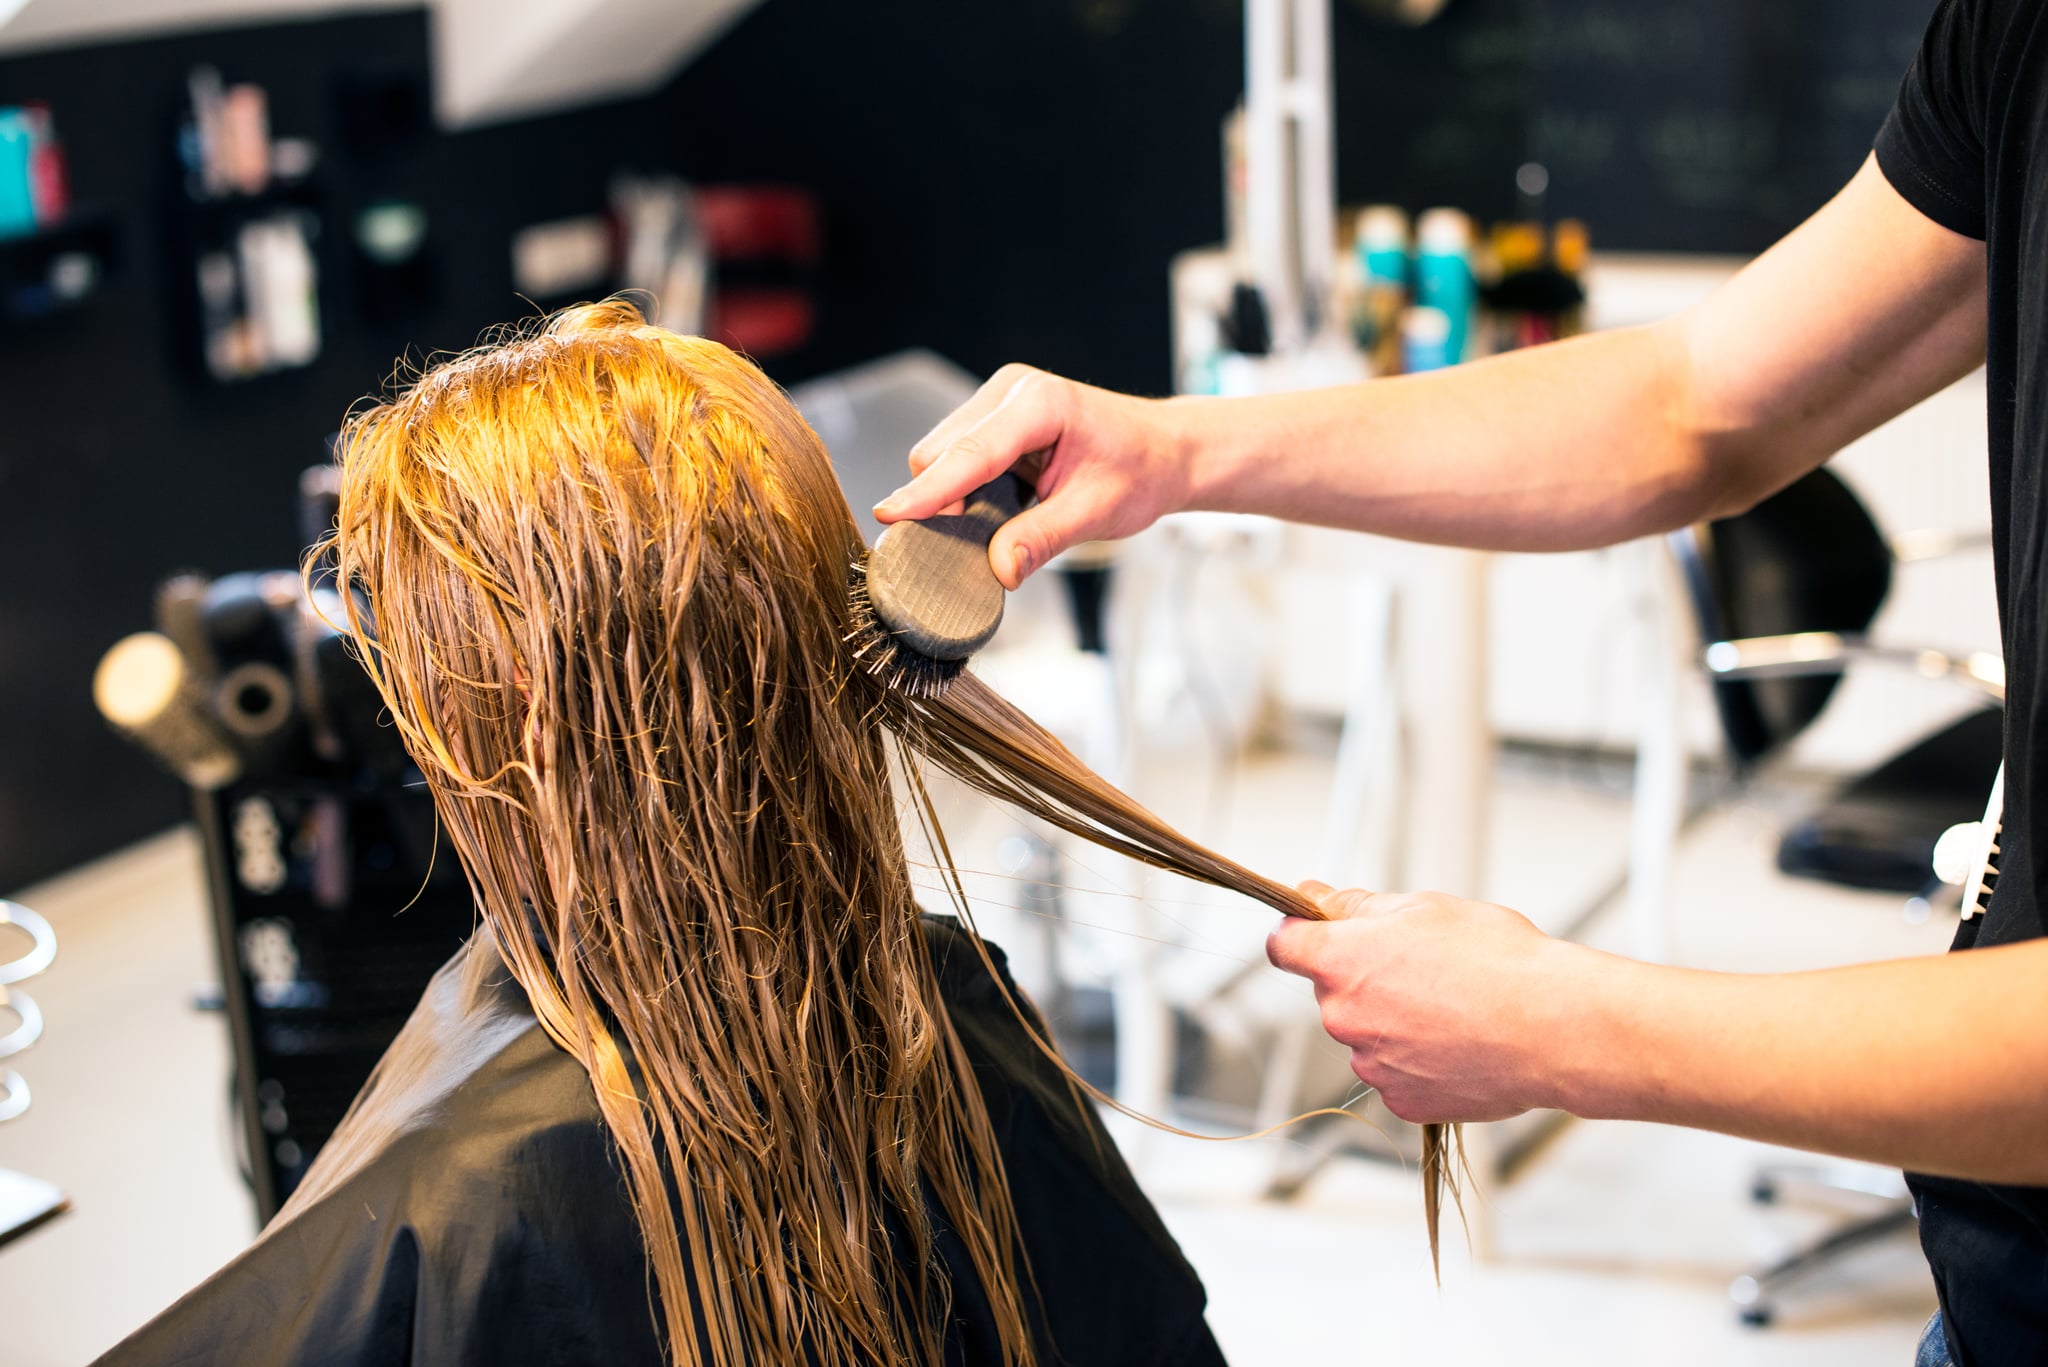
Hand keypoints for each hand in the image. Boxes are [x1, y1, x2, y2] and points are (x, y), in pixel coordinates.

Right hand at [872, 364, 1195, 588]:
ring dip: (954, 493)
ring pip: (940, 454)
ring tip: (1005, 512)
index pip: (970, 453)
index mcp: (1040, 404)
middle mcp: (1010, 392)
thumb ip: (1042, 539)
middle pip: (940, 452)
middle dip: (943, 499)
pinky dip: (964, 485)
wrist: (1164, 450)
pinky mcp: (992, 417)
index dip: (930, 490)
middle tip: (983, 537)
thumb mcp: (1096, 513)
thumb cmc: (1139, 471)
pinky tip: (1002, 499)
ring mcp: (997, 400)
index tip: (890, 515)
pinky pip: (955, 456)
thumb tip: (997, 569)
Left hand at [1266, 882, 1598, 1123]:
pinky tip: (1456, 1044)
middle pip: (1332, 991)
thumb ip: (1358, 906)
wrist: (1552, 1028)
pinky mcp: (1401, 1101)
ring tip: (1452, 1009)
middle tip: (1422, 969)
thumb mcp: (1425, 907)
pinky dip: (1416, 1062)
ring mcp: (1370, 1064)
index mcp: (1341, 961)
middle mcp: (1343, 1016)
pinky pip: (1394, 1075)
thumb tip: (1317, 899)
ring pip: (1366, 1034)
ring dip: (1393, 1022)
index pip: (1284, 945)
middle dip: (1364, 978)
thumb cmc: (1499, 963)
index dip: (1302, 935)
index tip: (1319, 933)